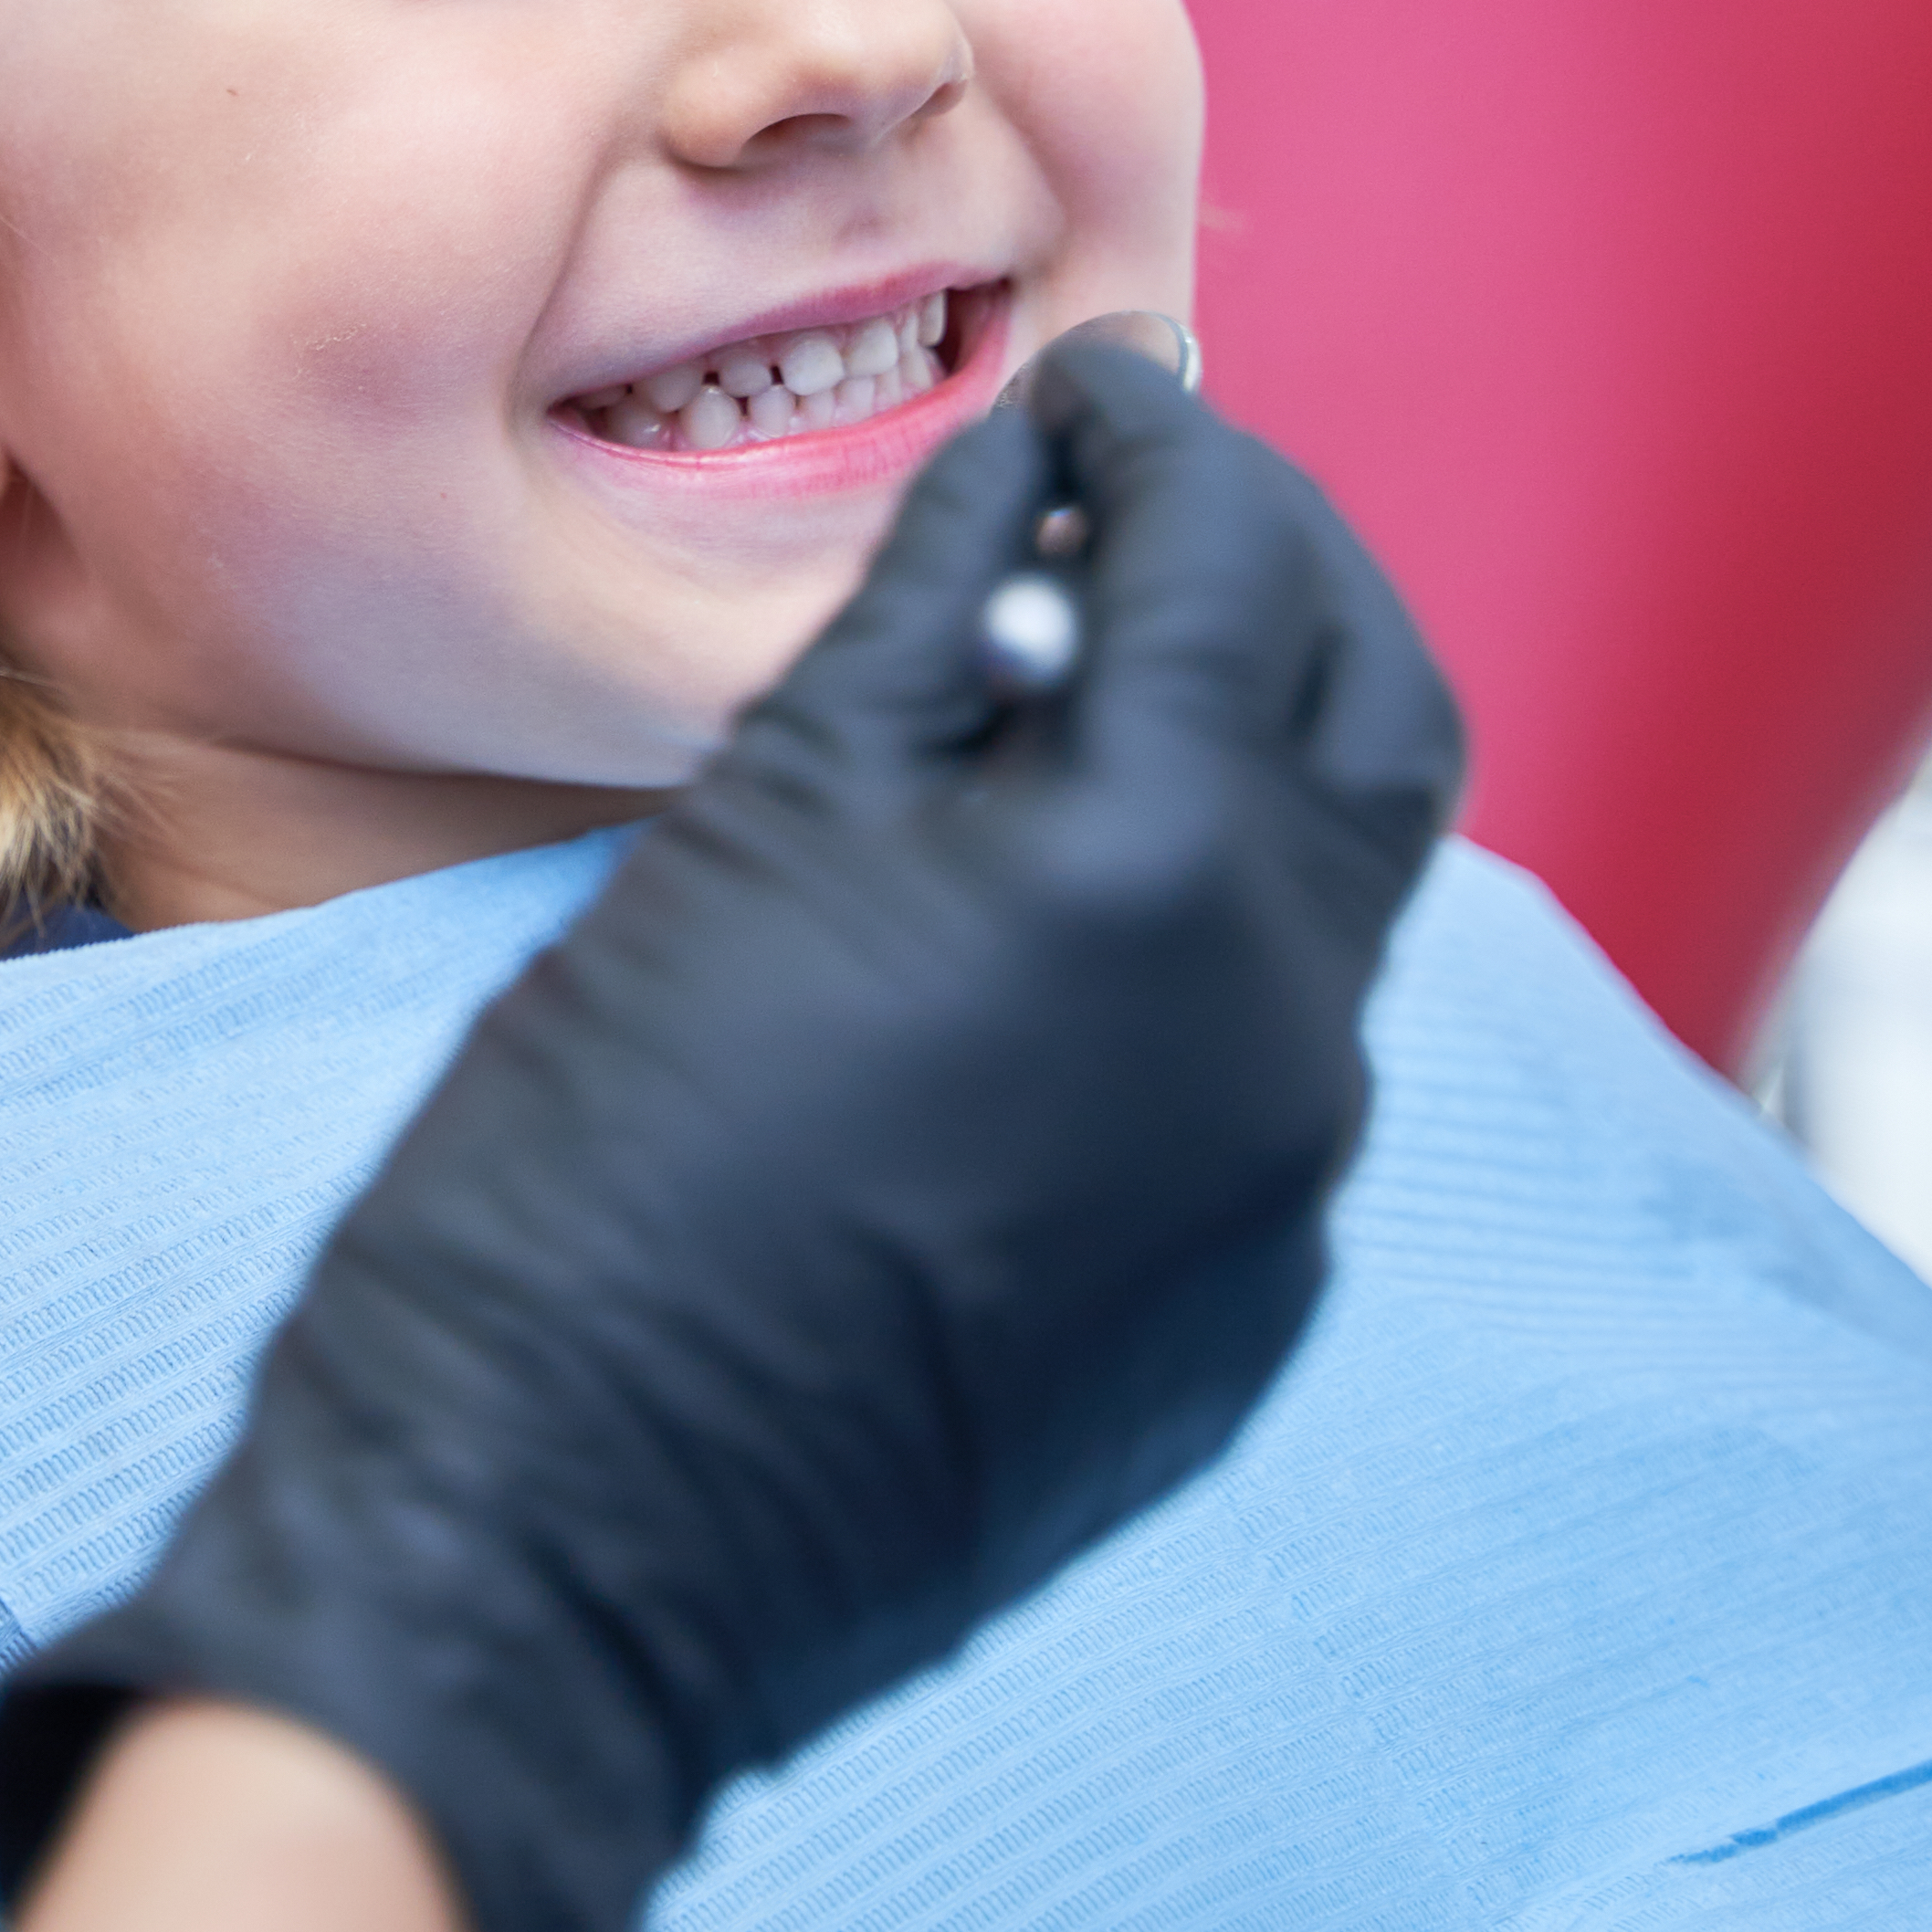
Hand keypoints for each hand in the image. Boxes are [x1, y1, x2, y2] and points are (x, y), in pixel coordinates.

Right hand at [0, 341, 1463, 1931]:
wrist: (553, 1539)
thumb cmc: (589, 1170)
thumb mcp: (751, 827)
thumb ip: (926, 622)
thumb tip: (1026, 473)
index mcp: (1155, 872)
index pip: (1231, 562)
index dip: (1155, 440)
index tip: (1087, 392)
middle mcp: (1280, 1026)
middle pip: (1379, 710)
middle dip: (1284, 574)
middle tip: (1145, 507)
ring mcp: (1284, 1188)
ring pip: (1339, 899)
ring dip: (1247, 765)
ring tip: (1074, 704)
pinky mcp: (1246, 1310)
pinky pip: (1274, 1070)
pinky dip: (1200, 951)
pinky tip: (1037, 938)